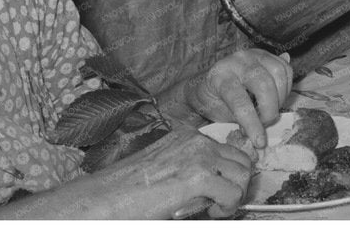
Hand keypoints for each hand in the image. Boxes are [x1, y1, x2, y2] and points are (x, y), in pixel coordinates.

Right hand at [85, 127, 253, 218]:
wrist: (107, 197)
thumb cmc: (129, 189)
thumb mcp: (168, 170)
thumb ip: (194, 170)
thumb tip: (219, 187)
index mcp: (188, 136)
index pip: (228, 151)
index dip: (229, 175)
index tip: (220, 192)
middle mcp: (196, 141)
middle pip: (242, 160)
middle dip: (237, 184)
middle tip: (219, 203)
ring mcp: (199, 156)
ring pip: (243, 175)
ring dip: (234, 195)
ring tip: (213, 208)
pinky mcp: (199, 177)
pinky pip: (234, 194)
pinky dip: (227, 208)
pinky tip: (209, 212)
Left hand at [186, 49, 292, 146]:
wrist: (213, 83)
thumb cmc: (215, 102)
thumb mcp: (220, 115)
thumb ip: (240, 123)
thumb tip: (260, 138)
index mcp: (220, 77)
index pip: (239, 100)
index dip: (252, 123)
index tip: (259, 142)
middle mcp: (237, 61)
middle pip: (264, 84)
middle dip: (270, 110)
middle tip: (265, 124)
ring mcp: (254, 55)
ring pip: (279, 73)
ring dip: (281, 98)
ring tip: (271, 110)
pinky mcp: (268, 54)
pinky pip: (286, 69)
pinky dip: (287, 88)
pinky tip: (276, 98)